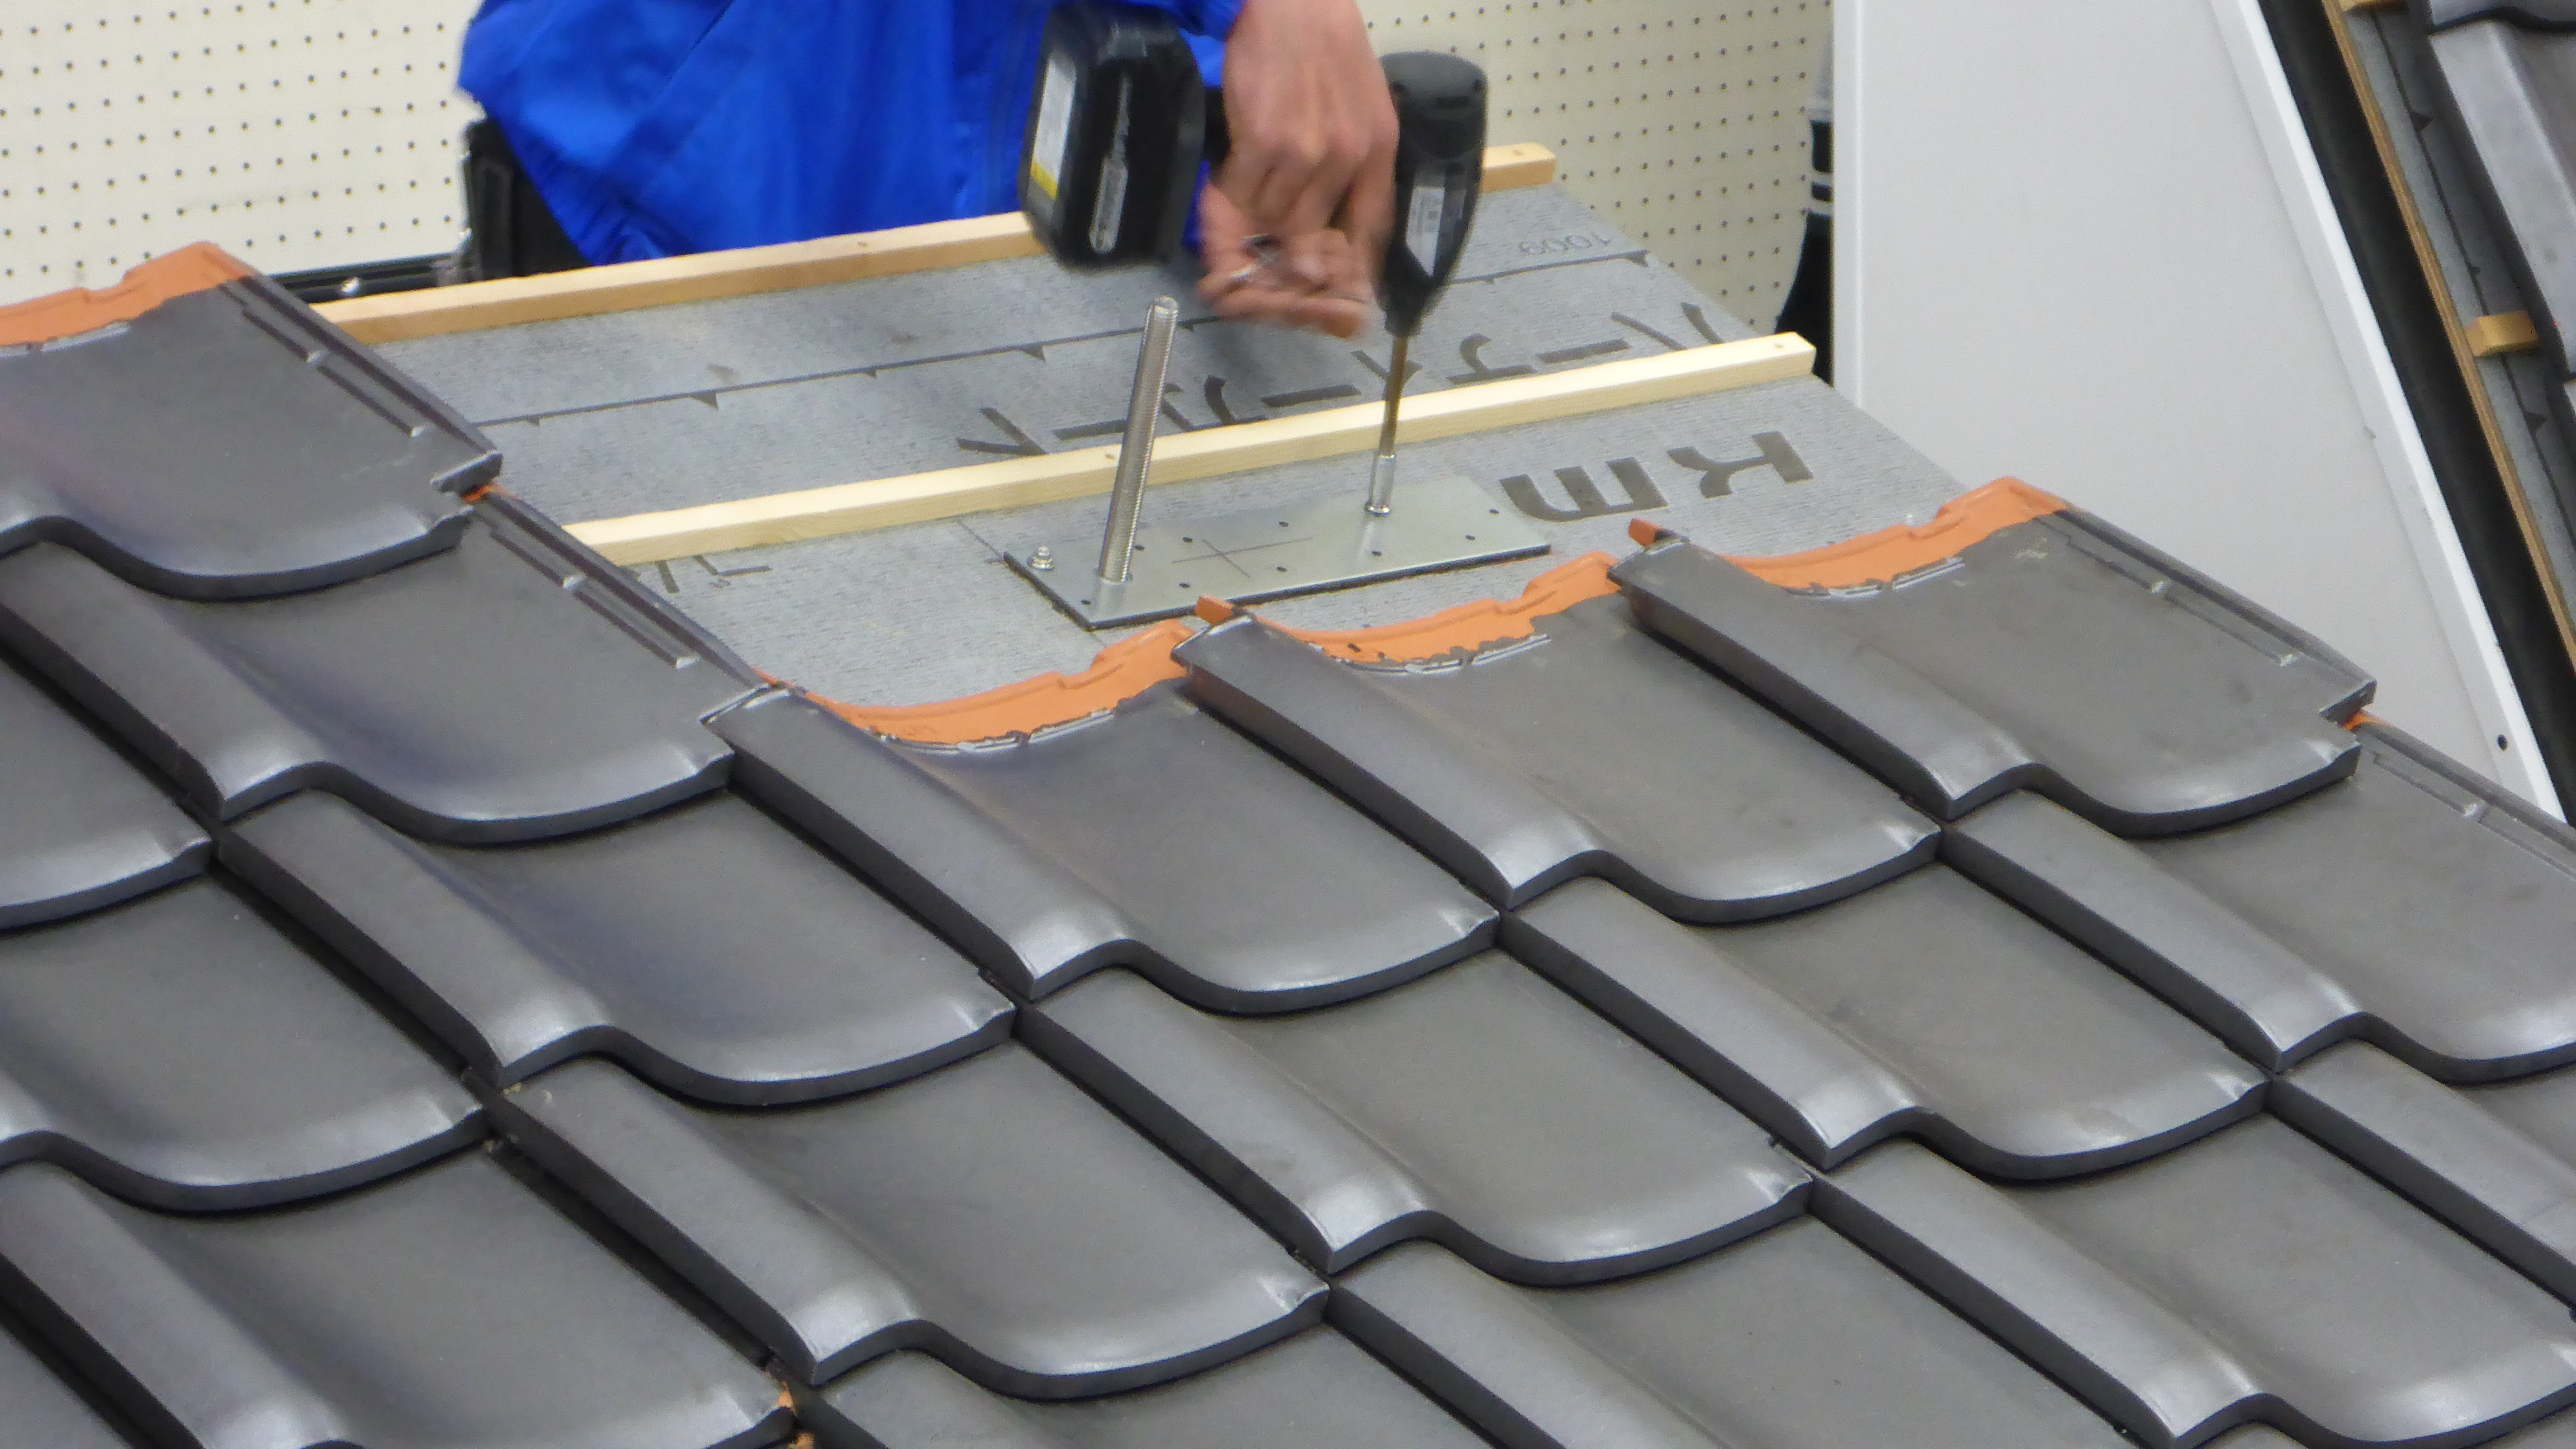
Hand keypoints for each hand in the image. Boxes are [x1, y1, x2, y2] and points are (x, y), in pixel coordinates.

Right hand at [1195, 0, 1395, 334]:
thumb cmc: (1323, 49)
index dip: (1349, 275)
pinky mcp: (1263, 142)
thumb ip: (1353, 165)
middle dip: (1288, 267)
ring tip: (1242, 234)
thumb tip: (1330, 223)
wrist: (1290, 1)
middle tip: (1266, 281)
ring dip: (1255, 233)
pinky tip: (1230, 200)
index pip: (1370, 232)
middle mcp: (1347, 156)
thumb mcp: (1362, 107)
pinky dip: (1232, 206)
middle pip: (1314, 240)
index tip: (1331, 298)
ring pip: (1275, 222)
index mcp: (1378, 150)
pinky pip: (1244, 196)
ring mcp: (1305, 152)